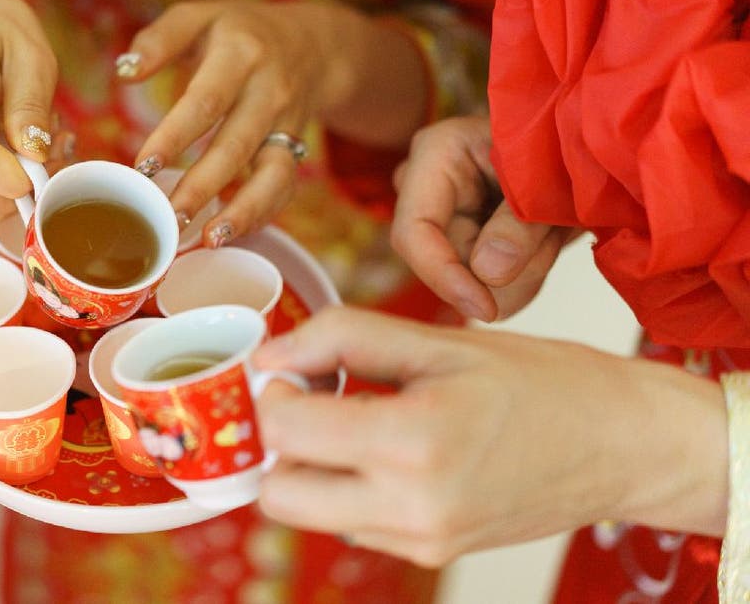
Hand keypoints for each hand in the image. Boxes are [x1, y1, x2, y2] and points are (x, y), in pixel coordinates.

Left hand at [118, 0, 340, 245]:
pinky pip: (285, 188)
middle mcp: (270, 91)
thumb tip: (124, 72)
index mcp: (240, 54)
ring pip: (272, 174)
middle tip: (164, 217)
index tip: (142, 166)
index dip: (174, 136)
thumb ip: (159, 39)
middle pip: (236, 145)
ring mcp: (288, 124)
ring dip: (242, 211)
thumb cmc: (237, 32)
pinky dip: (261, 215)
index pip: (205, 101)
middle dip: (201, 186)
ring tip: (208, 239)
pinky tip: (228, 234)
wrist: (311, 43)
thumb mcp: (200, 17)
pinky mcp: (297, 149)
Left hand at [250, 306, 726, 566]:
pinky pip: (351, 525)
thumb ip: (342, 338)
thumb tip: (270, 356)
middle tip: (316, 397)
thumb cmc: (541, 384)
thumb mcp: (439, 341)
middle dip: (281, 441)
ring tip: (358, 419)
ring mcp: (420, 541)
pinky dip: (350, 488)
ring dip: (310, 467)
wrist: (624, 445)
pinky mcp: (430, 554)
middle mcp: (409, 508)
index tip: (301, 367)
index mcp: (412, 443)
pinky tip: (392, 449)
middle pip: (277, 492)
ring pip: (308, 515)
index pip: (283, 431)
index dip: (276, 391)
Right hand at [391, 116, 576, 320]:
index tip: (486, 309)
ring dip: (523, 272)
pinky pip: (487, 291)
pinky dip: (524, 279)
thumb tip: (487, 274)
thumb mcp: (548, 177)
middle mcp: (425, 192)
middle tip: (553, 233)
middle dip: (508, 267)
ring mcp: (439, 224)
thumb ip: (519, 222)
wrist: (577, 152)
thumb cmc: (560, 148)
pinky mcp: (459, 251)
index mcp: (436, 155)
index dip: (443, 275)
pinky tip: (539, 245)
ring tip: (550, 231)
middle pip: (447, 265)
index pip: (414, 232)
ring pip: (471, 285)